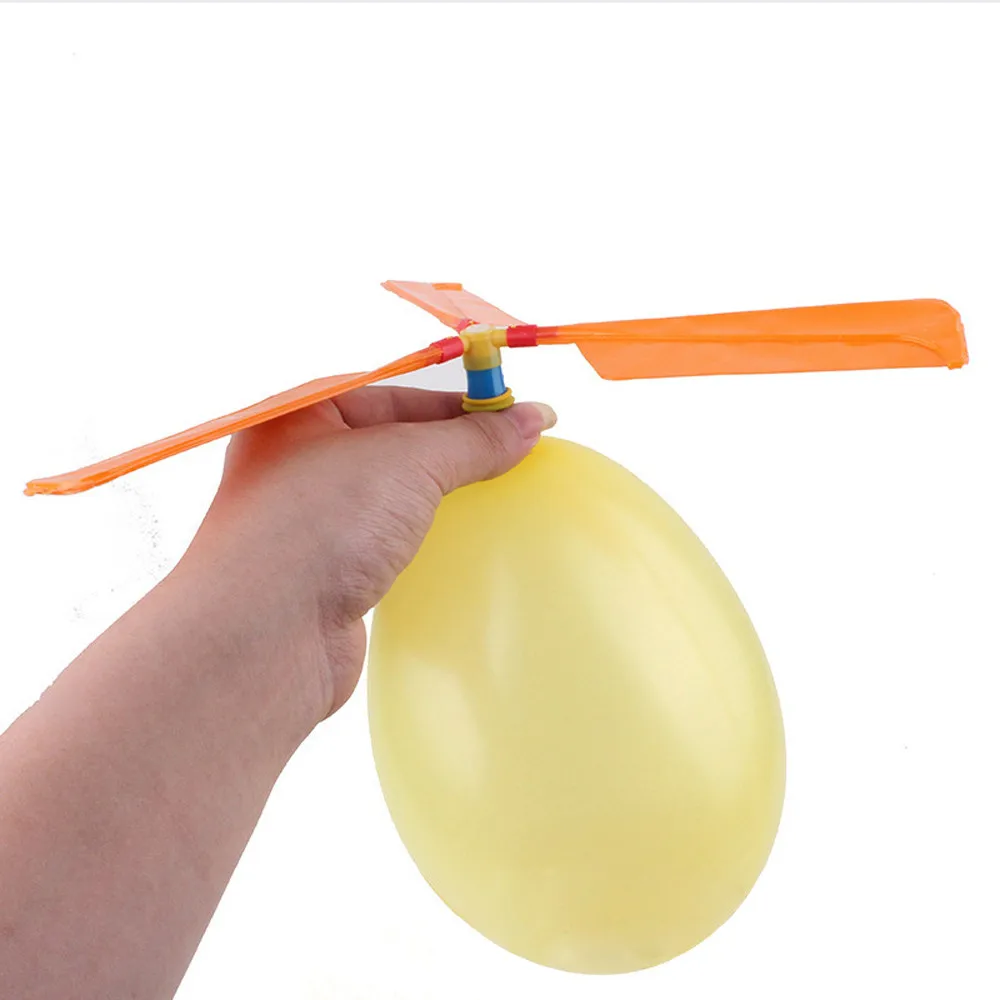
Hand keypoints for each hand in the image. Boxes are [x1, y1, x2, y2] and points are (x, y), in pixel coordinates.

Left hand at [182, 388, 556, 720]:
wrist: (262, 635)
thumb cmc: (319, 526)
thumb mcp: (408, 462)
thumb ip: (474, 438)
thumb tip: (532, 419)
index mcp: (302, 415)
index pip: (394, 391)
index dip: (459, 401)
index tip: (517, 415)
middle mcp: (296, 462)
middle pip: (394, 442)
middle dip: (454, 449)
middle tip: (517, 456)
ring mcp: (309, 521)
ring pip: (390, 495)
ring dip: (439, 496)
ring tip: (494, 497)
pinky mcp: (325, 573)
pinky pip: (384, 542)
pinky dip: (421, 539)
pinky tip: (454, 545)